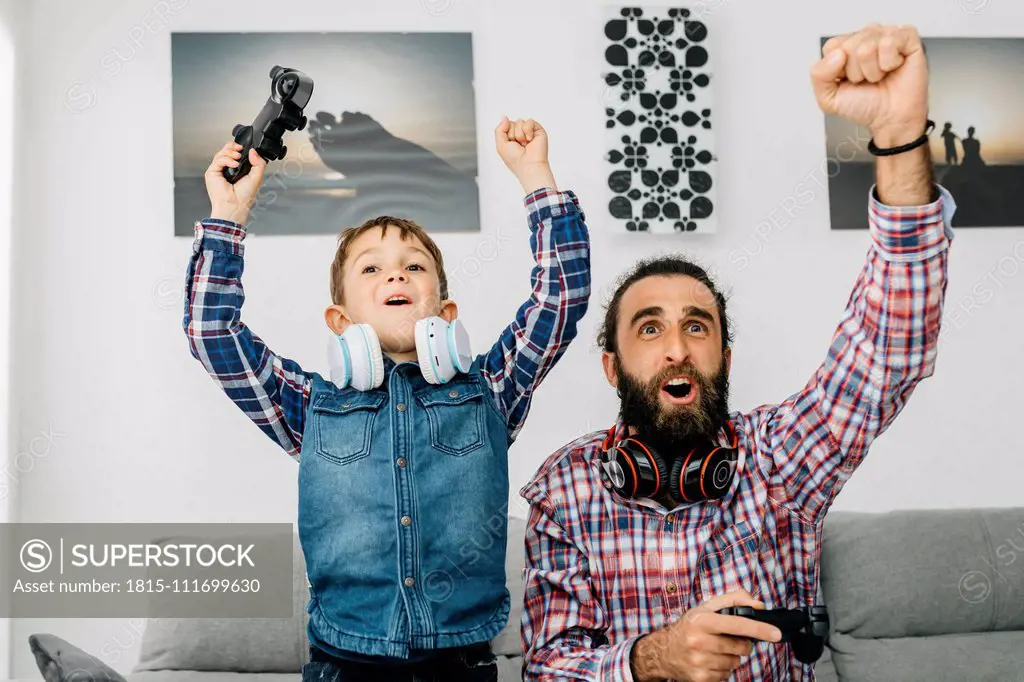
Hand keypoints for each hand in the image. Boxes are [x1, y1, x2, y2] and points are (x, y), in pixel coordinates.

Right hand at [204, 141, 267, 223]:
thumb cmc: (244, 197)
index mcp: (237, 169)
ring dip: (230, 153)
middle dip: (233, 147)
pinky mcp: (212, 172)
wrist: (235, 205)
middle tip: (240, 150)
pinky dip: (226, 160)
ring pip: (221, 153)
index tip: (244, 148)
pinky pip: (218, 160)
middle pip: (226, 150)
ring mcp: (219, 170)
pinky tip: (234, 164)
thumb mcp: (257, 177)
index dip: (237, 147)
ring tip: (237, 159)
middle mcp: (227, 169)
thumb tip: (253, 151)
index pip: (234, 153)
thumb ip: (259, 163)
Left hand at [494, 116, 555, 193]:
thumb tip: (505, 117)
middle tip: (518, 146)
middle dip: (512, 134)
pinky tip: (529, 139)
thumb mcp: (500, 145)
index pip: (506, 125)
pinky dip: (528, 130)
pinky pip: (530, 121)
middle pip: (512, 123)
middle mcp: (521, 134)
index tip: (511, 145)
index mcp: (512, 138)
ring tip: (525, 144)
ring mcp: (530, 132)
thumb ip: (499, 129)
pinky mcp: (539, 131)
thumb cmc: (515, 159)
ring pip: (520, 121)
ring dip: (519, 134)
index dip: (506, 134)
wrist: (528, 165)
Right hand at [630, 590, 781, 681]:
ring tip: (715, 650)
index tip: (776, 633)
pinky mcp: (700, 679)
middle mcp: (698, 641)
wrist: (663, 652)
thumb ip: (733, 600)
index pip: (737, 624)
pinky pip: (726, 676)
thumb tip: (758, 604)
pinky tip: (710, 662)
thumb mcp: (705, 608)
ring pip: (735, 662)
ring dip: (731, 657)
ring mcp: (699, 662)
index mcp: (701, 621)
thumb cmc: (689, 627)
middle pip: (741, 646)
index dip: (759, 628)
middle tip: (728, 639)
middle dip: (742, 643)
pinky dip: (723, 670)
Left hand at [812, 23, 928, 145]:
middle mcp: (866, 37)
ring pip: (868, 45)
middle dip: (857, 72)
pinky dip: (889, 62)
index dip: (838, 70)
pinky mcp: (907, 36)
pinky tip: (893, 67)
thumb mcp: (828, 98)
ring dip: (873, 70)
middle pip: (849, 46)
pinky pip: (890, 42)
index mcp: (846, 47)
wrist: (890, 119)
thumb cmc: (864, 106)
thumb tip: (838, 54)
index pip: (832, 46)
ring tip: (880, 76)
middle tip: (867, 80)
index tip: (849, 81)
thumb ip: (818, 75)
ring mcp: (887, 34)